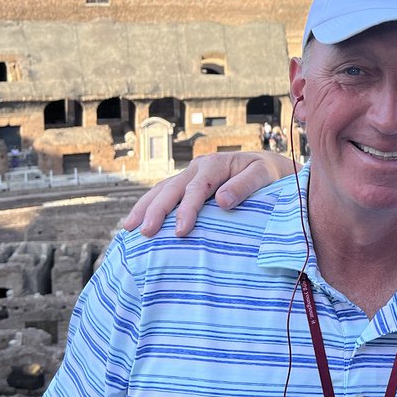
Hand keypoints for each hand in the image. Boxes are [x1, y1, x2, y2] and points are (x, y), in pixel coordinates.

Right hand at [121, 151, 291, 236]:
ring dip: (144, 208)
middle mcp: (197, 167)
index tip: (180, 231)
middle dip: (156, 210)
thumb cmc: (267, 174)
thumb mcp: (263, 175)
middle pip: (171, 189)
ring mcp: (189, 175)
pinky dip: (148, 206)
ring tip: (128, 228)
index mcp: (215, 164)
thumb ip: (244, 186)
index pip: (197, 189)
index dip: (187, 210)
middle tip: (145, 232)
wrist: (267, 167)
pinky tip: (136, 220)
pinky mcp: (186, 184)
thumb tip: (222, 200)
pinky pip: (163, 193)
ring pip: (161, 190)